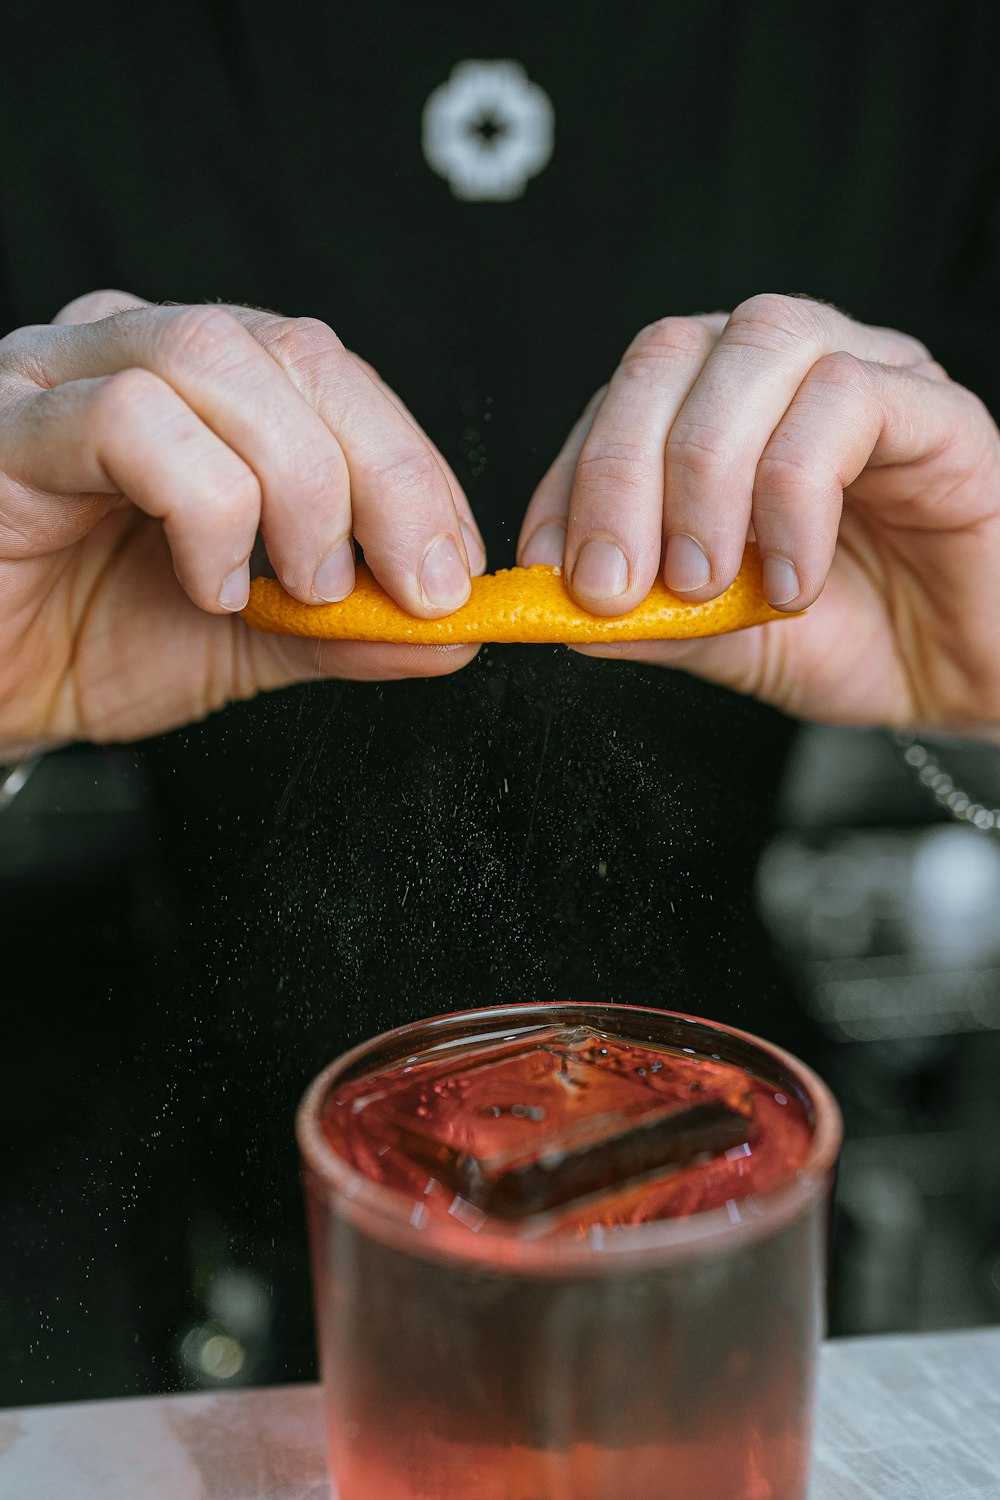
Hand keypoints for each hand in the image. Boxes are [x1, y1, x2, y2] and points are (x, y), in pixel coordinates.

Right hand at [0, 291, 484, 755]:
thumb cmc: (88, 646)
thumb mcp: (251, 643)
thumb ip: (349, 627)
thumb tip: (460, 629)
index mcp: (205, 392)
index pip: (335, 378)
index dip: (416, 466)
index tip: (457, 569)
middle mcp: (134, 354)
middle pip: (296, 351)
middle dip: (388, 472)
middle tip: (418, 583)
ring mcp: (63, 375)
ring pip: (218, 360)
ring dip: (301, 485)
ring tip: (304, 589)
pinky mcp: (6, 425)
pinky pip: (127, 417)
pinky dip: (204, 505)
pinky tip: (207, 582)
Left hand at [518, 294, 999, 731]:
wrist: (968, 678)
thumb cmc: (855, 638)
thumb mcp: (722, 641)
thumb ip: (647, 619)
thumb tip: (556, 611)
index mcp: (721, 409)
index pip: (622, 398)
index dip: (571, 477)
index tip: (548, 570)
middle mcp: (784, 372)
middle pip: (671, 352)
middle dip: (620, 473)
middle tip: (612, 587)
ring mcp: (866, 374)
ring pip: (759, 348)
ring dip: (705, 472)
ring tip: (704, 583)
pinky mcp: (939, 411)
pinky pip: (853, 400)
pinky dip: (797, 492)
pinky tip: (794, 578)